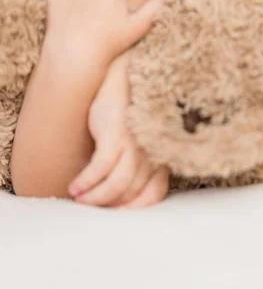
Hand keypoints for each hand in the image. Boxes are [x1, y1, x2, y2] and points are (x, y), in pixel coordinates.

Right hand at [68, 55, 168, 207]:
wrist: (121, 76)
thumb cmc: (128, 110)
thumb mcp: (138, 138)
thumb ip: (138, 162)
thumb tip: (118, 193)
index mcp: (160, 154)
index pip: (155, 194)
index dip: (134, 208)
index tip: (114, 212)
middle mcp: (152, 151)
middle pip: (132, 192)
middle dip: (108, 205)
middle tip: (89, 207)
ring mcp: (136, 143)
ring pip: (118, 184)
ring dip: (95, 198)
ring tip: (79, 198)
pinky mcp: (116, 134)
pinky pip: (101, 167)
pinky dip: (87, 181)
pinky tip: (75, 185)